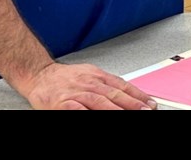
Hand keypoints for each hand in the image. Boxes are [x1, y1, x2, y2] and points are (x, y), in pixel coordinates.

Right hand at [19, 62, 157, 109]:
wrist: (39, 74)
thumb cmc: (65, 78)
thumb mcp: (90, 75)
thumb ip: (108, 85)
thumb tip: (130, 94)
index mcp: (98, 76)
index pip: (122, 86)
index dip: (138, 96)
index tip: (151, 104)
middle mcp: (89, 83)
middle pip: (114, 95)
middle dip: (132, 104)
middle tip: (145, 111)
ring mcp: (76, 93)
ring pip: (99, 102)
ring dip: (116, 110)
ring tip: (130, 115)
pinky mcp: (62, 103)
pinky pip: (77, 109)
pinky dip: (87, 112)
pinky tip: (95, 115)